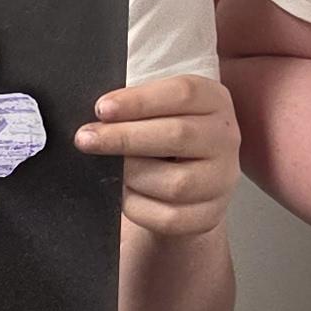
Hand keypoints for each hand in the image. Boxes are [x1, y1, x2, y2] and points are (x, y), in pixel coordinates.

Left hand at [79, 74, 238, 244]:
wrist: (187, 182)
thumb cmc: (163, 137)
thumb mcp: (158, 109)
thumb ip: (136, 106)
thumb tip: (99, 115)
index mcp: (214, 101)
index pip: (183, 93)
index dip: (139, 101)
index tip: (102, 109)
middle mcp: (225, 139)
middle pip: (178, 135)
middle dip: (124, 137)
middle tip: (86, 138)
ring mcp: (221, 179)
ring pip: (175, 182)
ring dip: (131, 175)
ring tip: (111, 169)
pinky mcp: (210, 214)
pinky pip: (170, 217)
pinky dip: (138, 206)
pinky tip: (124, 194)